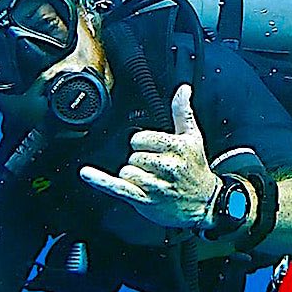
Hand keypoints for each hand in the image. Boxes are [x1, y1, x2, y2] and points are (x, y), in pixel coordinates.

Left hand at [79, 84, 220, 229]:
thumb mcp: (193, 137)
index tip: (155, 150)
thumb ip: (182, 112)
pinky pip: (117, 187)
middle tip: (156, 168)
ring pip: (126, 170)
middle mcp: (167, 166)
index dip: (144, 143)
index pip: (142, 138)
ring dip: (133, 175)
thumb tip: (183, 89)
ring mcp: (155, 184)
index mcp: (177, 147)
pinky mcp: (144, 199)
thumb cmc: (195, 168)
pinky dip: (100, 180)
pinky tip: (87, 174)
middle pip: (133, 155)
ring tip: (151, 180)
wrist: (204, 202)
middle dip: (140, 160)